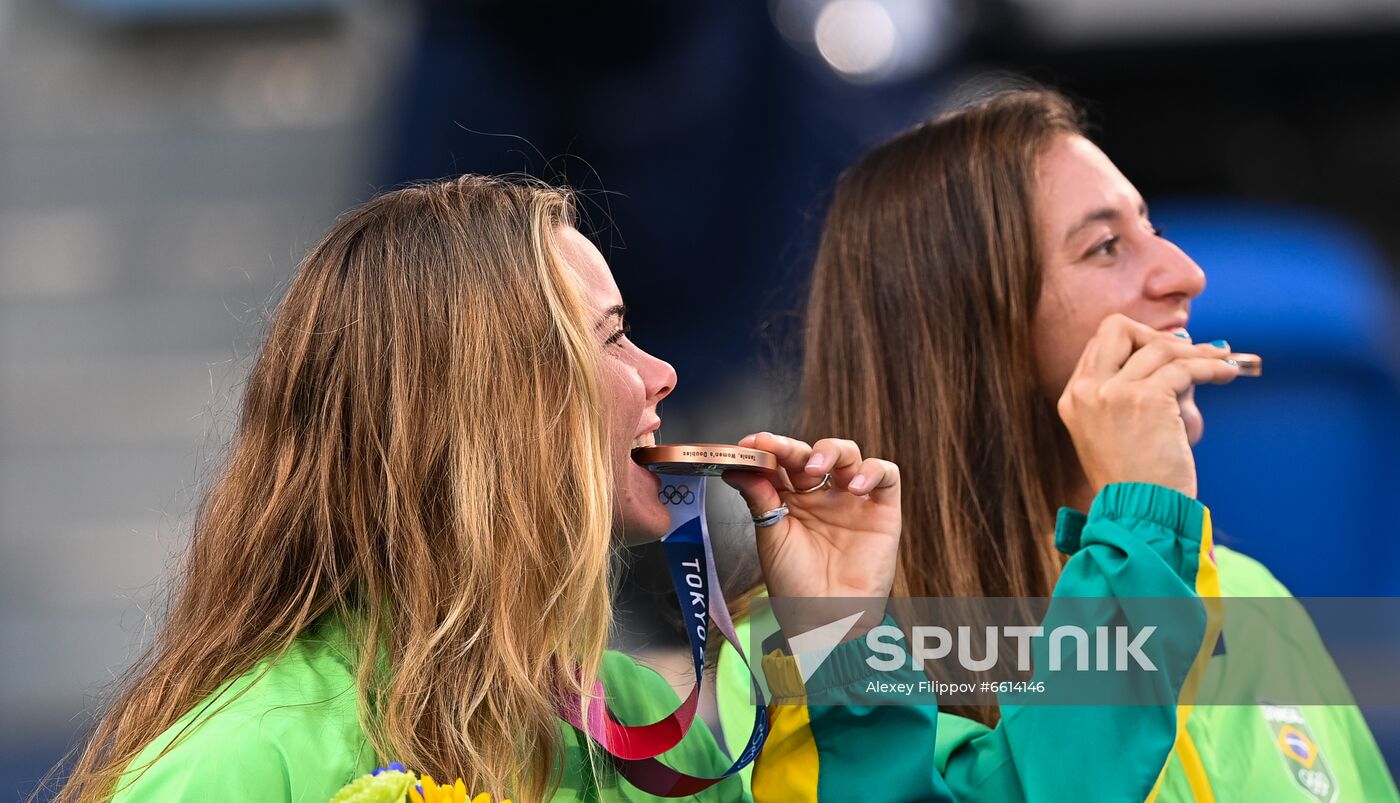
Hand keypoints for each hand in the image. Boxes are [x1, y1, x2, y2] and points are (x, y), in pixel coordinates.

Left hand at [721, 432, 900, 601]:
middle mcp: (822, 496)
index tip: (750, 445)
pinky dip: (872, 471)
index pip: (781, 463)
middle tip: (777, 450)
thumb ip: (759, 497)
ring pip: (849, 454)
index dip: (767, 449)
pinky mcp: (883, 510)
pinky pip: (886, 475)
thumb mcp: (770, 537)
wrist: (826, 619)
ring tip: (816, 468)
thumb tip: (737, 466)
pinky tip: (854, 488)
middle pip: (811, 454)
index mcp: (792, 500)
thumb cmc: (795, 585)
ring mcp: (853, 500)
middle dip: (793, 448)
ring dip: (831, 451)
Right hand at [1058, 314, 1238, 498]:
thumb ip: (1138, 389)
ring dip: (1198, 351)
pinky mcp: (1145, 399)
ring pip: (1160, 346)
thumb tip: (1181, 349)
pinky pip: (1186, 366)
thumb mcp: (1123, 429)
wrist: (1140, 515)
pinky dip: (1213, 366)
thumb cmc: (1138, 481)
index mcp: (1073, 398)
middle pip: (1117, 328)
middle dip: (1156, 335)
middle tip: (1188, 352)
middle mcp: (1086, 390)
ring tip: (1223, 362)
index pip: (1099, 345)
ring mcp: (1112, 392)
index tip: (1168, 353)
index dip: (1136, 343)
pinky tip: (1228, 373)